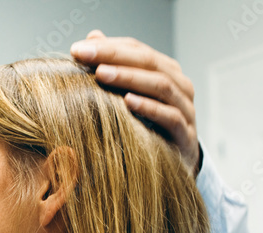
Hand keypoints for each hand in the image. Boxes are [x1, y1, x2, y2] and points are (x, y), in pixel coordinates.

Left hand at [71, 30, 200, 173]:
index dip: (109, 46)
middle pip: (149, 62)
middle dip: (114, 57)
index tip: (77, 49)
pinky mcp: (185, 135)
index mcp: (166, 71)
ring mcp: (185, 109)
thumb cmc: (147, 127)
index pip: (137, 50)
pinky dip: (149, 108)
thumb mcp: (128, 95)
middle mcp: (179, 86)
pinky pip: (170, 116)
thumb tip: (92, 36)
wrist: (174, 165)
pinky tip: (128, 103)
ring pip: (161, 85)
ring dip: (129, 78)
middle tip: (85, 56)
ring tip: (101, 75)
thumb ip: (113, 66)